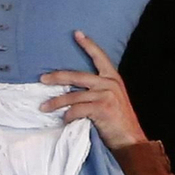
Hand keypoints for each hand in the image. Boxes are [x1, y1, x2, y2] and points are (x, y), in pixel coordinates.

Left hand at [39, 33, 146, 150]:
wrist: (131, 140)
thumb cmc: (119, 122)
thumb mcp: (113, 100)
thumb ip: (99, 91)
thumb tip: (75, 89)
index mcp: (113, 78)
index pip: (100, 56)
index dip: (88, 44)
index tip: (76, 33)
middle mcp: (109, 83)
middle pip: (77, 75)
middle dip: (57, 77)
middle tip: (42, 79)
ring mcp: (106, 95)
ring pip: (73, 95)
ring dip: (56, 102)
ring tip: (44, 107)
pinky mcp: (102, 108)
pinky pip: (77, 109)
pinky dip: (68, 115)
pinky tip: (64, 120)